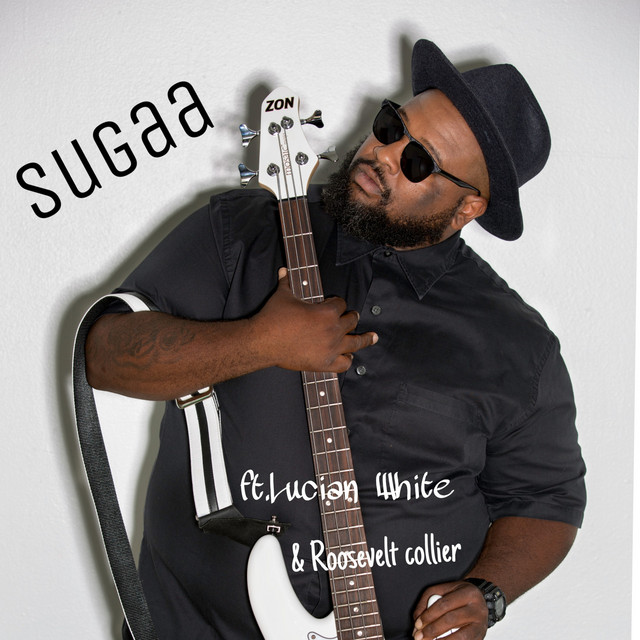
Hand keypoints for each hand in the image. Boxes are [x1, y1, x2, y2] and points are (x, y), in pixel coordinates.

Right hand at [252, 268, 376, 371]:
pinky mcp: (324, 363)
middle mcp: (333, 330)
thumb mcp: (283, 295)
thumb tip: (283, 270)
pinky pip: (344, 364)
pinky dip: (348, 360)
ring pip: (355, 343)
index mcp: (327, 312)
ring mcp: (331, 348)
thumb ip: (287, 282)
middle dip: (352, 317)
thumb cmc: (273, 318)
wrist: (262, 341)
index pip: (341, 303)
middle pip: (351, 321)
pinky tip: (350, 357)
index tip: (334, 303)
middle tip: (353, 316)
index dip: (337, 302)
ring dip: (364, 339)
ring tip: (372, 337)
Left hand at [413, 581, 487, 639]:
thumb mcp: (443, 590)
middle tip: (419, 636)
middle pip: (451, 620)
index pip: (444, 604)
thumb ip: (427, 600)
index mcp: (467, 593)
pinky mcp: (481, 637)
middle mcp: (477, 608)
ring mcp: (481, 625)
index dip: (429, 615)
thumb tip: (417, 619)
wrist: (481, 601)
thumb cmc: (459, 596)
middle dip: (432, 630)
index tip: (417, 624)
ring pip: (461, 637)